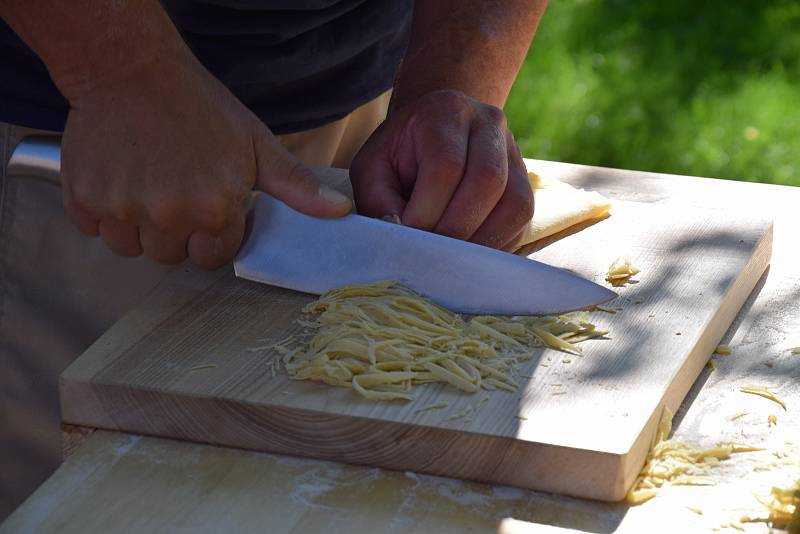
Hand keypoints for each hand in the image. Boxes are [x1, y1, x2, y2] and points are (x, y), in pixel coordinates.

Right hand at [61, 51, 350, 268]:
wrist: (131, 69)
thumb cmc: (202, 108)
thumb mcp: (257, 145)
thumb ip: (296, 186)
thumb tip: (341, 212)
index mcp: (213, 209)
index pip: (213, 256)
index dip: (213, 233)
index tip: (209, 205)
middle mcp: (167, 216)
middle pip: (172, 256)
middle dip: (178, 232)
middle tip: (178, 190)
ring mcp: (121, 209)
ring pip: (133, 248)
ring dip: (140, 227)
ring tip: (149, 183)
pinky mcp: (83, 199)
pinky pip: (95, 229)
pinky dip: (104, 211)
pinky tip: (121, 177)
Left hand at [350, 90, 532, 249]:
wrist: (431, 135)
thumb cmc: (398, 155)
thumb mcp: (373, 168)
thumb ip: (378, 200)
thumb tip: (399, 236)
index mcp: (446, 111)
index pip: (446, 165)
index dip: (428, 209)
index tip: (408, 236)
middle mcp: (489, 124)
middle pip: (487, 181)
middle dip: (456, 228)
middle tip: (430, 254)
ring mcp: (514, 153)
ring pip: (515, 203)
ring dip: (481, 241)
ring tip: (449, 258)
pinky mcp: (526, 184)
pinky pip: (521, 222)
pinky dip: (494, 245)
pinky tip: (466, 253)